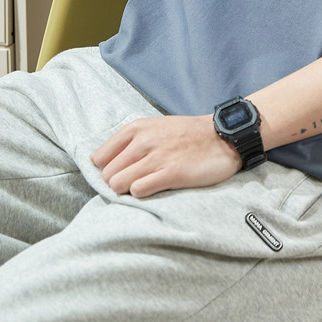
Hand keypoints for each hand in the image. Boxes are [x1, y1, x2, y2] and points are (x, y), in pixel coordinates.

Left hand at [90, 114, 241, 197]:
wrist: (222, 137)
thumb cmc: (187, 134)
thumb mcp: (155, 128)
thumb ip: (130, 141)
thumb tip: (101, 161)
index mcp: (137, 128)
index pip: (100, 157)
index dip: (107, 169)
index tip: (119, 173)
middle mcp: (143, 141)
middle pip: (107, 174)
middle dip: (117, 182)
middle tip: (134, 183)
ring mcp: (157, 157)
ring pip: (118, 184)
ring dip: (127, 191)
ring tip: (145, 186)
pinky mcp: (171, 173)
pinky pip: (138, 190)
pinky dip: (142, 194)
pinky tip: (155, 188)